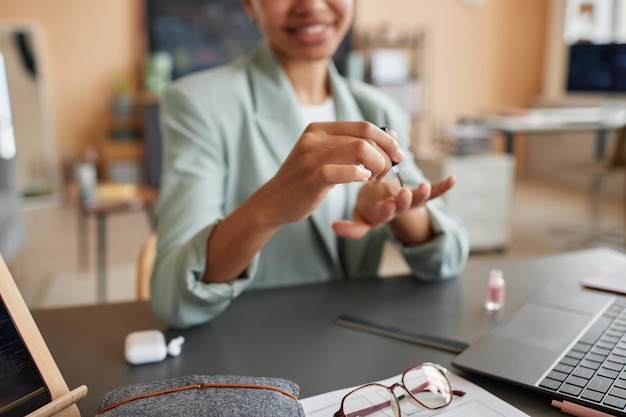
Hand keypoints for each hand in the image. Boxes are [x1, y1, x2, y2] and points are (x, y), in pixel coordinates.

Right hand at [252, 121, 402, 226]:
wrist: (273, 202)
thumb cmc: (305, 181)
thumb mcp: (326, 158)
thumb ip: (354, 146)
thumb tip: (393, 136)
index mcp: (319, 129)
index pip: (364, 126)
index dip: (386, 140)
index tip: (397, 154)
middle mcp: (315, 138)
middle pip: (366, 137)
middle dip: (385, 154)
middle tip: (386, 171)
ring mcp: (312, 156)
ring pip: (361, 150)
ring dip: (377, 166)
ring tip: (373, 178)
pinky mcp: (312, 177)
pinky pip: (346, 171)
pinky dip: (361, 175)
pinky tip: (362, 180)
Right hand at [332, 175, 456, 240]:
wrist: (381, 197)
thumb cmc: (367, 203)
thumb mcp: (357, 215)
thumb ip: (351, 227)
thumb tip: (335, 230)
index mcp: (379, 216)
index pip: (381, 217)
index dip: (385, 212)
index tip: (386, 205)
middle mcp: (396, 211)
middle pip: (400, 209)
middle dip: (402, 202)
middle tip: (402, 195)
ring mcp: (410, 204)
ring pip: (417, 202)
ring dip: (421, 195)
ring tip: (423, 187)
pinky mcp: (421, 197)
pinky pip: (435, 194)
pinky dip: (444, 186)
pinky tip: (453, 179)